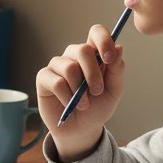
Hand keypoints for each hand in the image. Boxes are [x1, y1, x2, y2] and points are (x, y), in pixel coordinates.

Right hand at [36, 22, 126, 161]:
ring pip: (69, 67)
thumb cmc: (97, 108)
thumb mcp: (113, 91)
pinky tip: (70, 105)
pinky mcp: (44, 78)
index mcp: (93, 54)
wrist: (81, 129)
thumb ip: (116, 70)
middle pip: (82, 50)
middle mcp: (74, 56)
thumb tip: (118, 48)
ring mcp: (57, 66)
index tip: (109, 58)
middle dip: (93, 73)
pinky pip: (56, 82)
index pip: (96, 32)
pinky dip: (67, 96)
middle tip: (98, 91)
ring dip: (80, 90)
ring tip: (84, 104)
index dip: (103, 40)